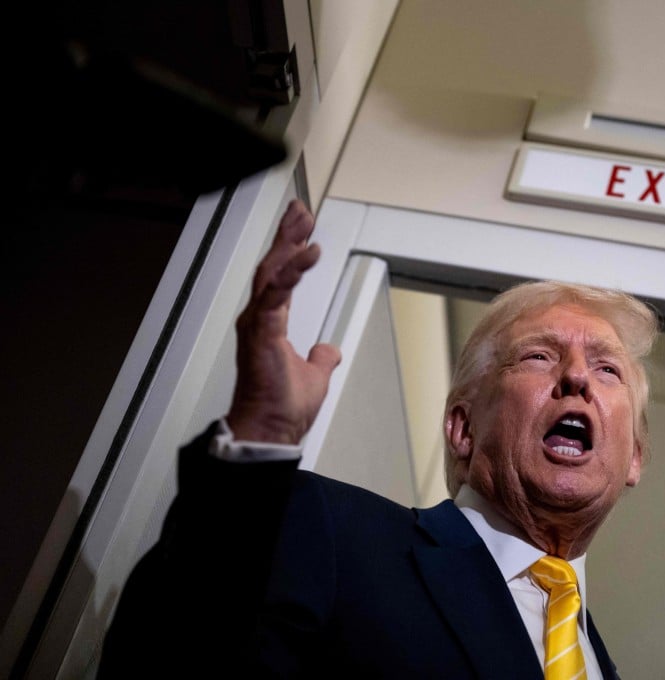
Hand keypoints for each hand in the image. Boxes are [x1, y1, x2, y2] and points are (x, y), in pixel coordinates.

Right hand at [226, 199, 341, 443]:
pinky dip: (292, 271)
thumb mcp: (314, 375)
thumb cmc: (282, 408)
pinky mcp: (261, 332)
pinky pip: (276, 293)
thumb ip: (322, 358)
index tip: (302, 229)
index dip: (291, 250)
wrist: (270, 430)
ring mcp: (257, 324)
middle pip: (273, 265)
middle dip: (287, 235)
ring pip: (272, 272)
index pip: (280, 277)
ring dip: (289, 244)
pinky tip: (307, 253)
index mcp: (269, 325)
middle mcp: (259, 319)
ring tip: (303, 221)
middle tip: (300, 211)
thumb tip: (329, 349)